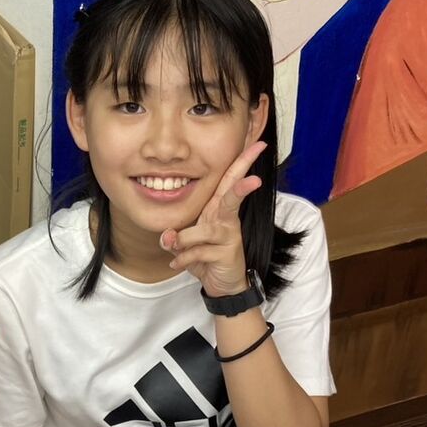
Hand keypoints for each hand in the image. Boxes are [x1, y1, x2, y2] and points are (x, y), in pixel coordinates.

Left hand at [160, 140, 265, 296]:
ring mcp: (229, 235)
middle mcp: (226, 218)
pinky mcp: (227, 253)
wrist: (221, 283)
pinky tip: (178, 264)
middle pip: (232, 196)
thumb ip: (175, 237)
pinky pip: (199, 251)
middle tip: (255, 179)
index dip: (243, 161)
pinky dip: (184, 259)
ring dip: (184, 240)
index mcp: (217, 208)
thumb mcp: (185, 243)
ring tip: (174, 247)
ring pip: (204, 230)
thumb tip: (167, 237)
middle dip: (242, 186)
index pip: (229, 180)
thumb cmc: (205, 255)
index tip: (259, 144)